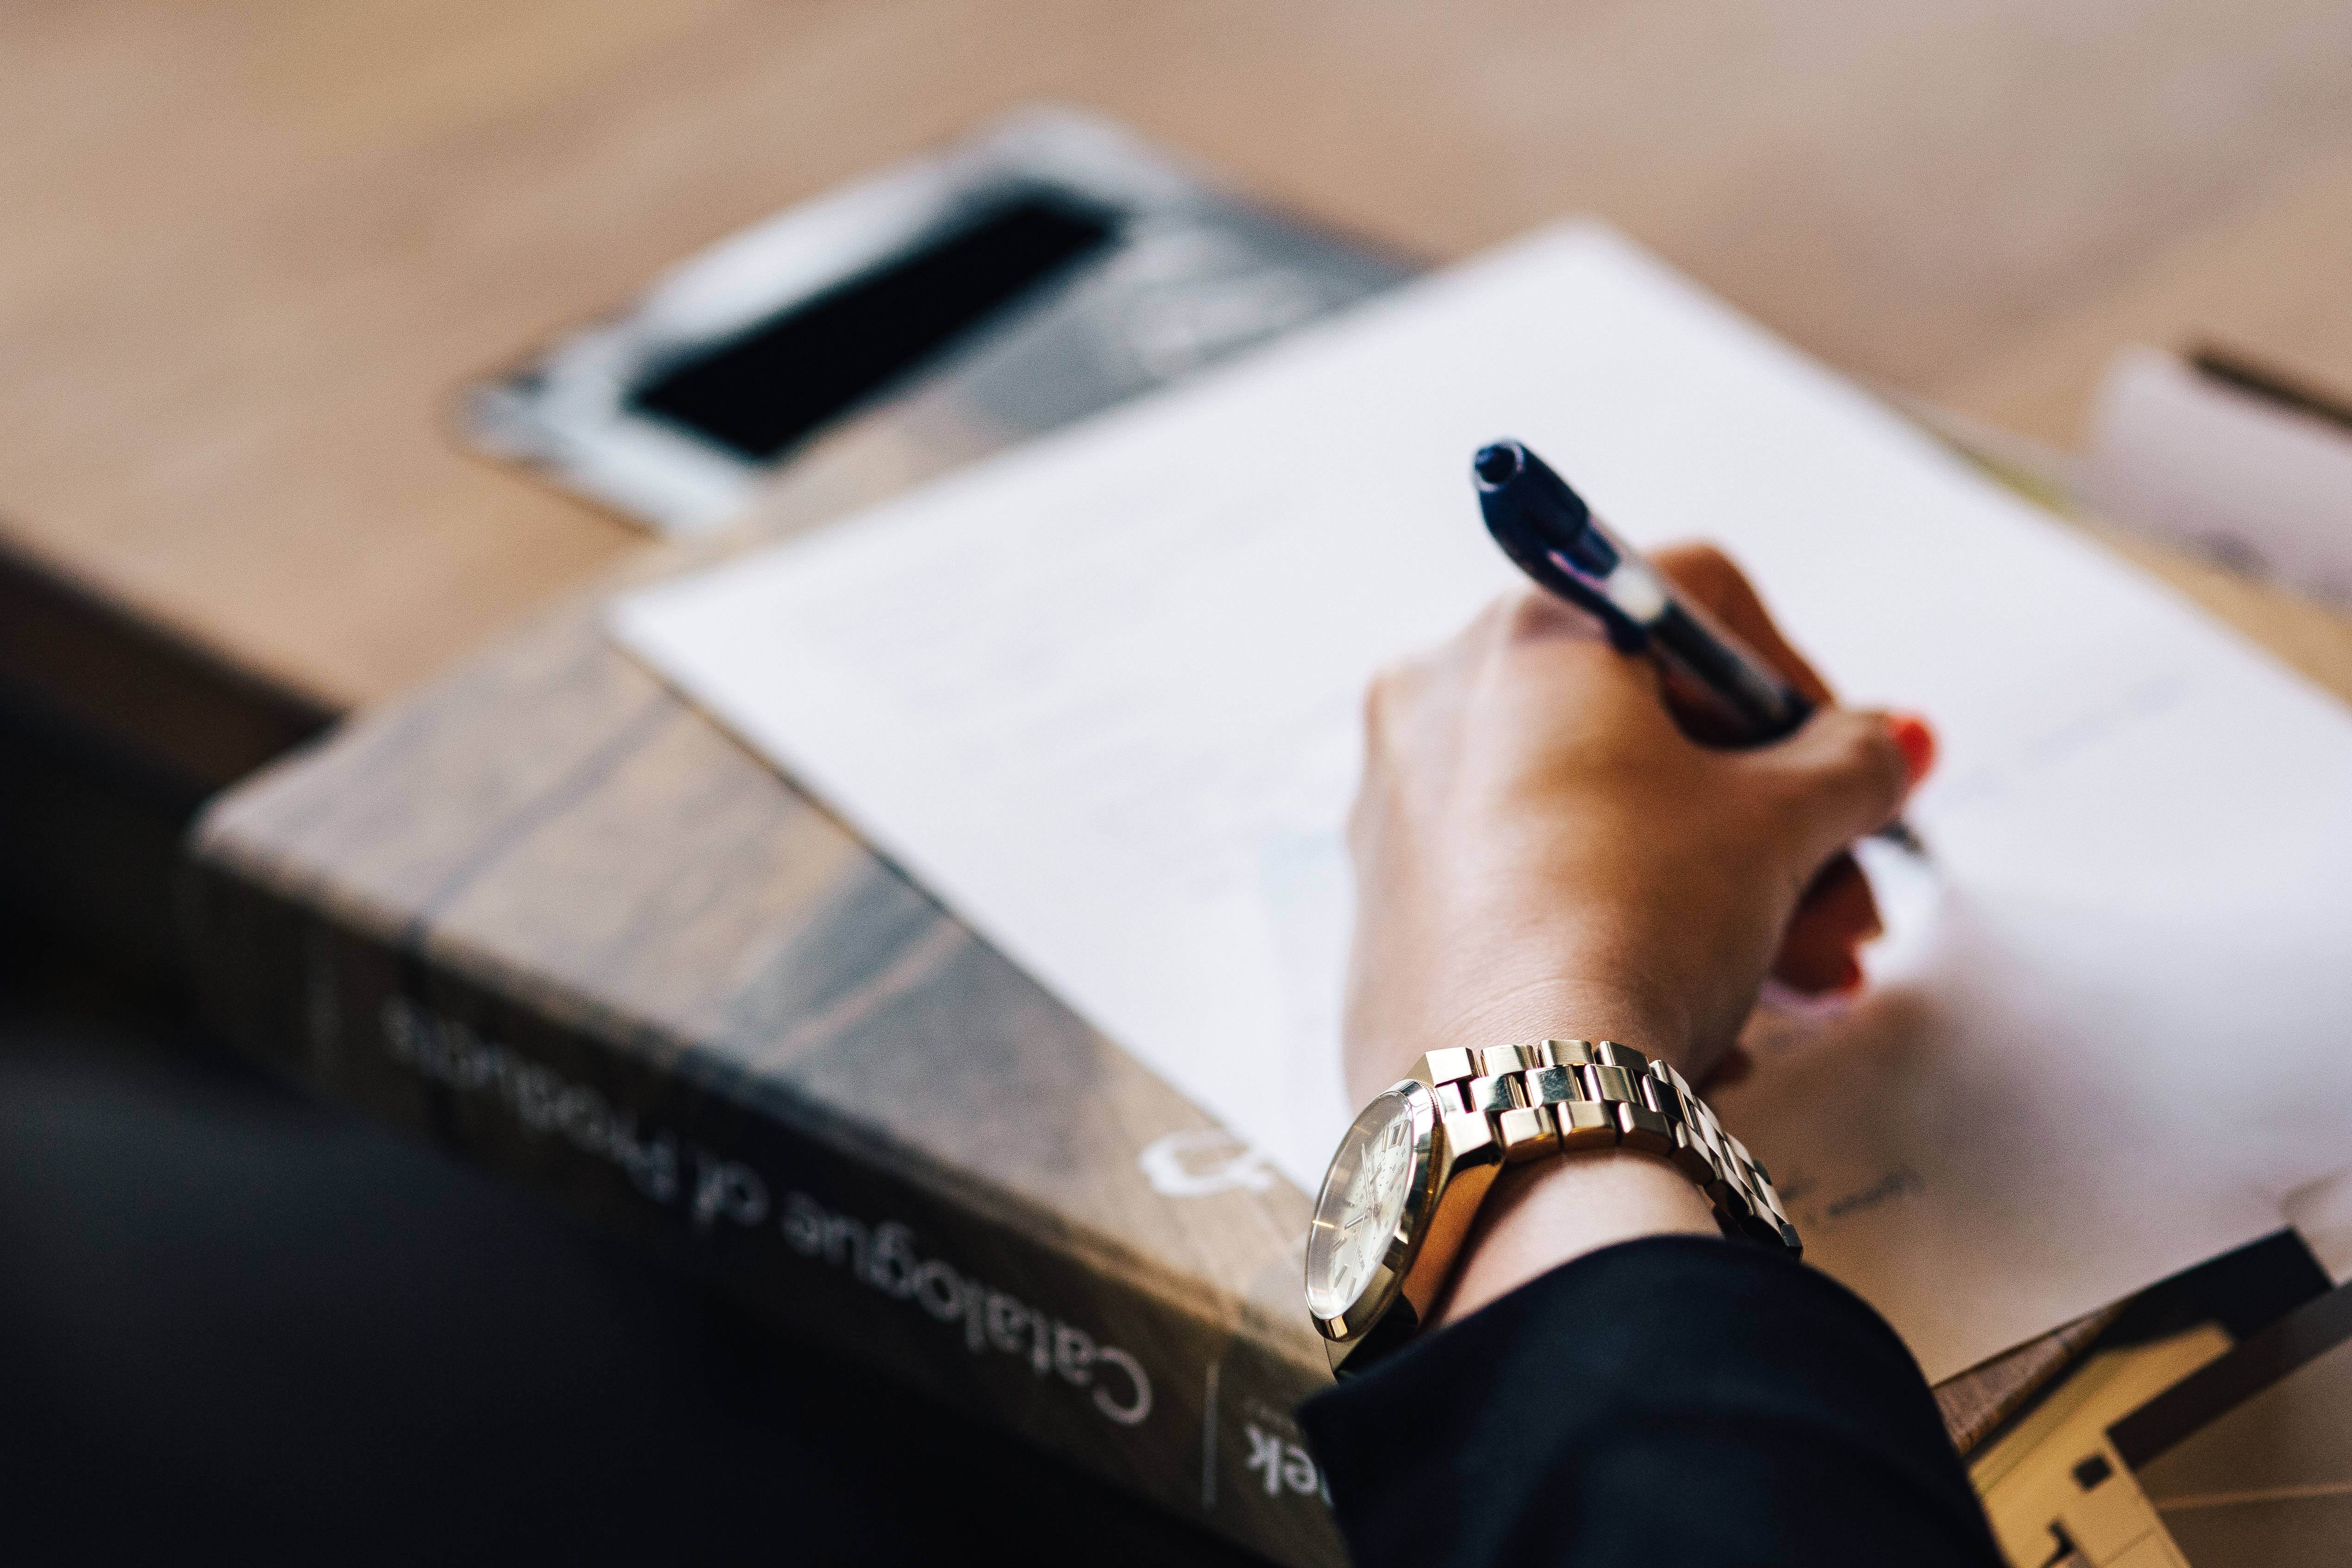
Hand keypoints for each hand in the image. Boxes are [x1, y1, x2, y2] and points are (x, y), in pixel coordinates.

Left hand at [1341, 542, 1933, 1104]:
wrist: (1509, 1097)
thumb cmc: (1637, 922)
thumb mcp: (1777, 828)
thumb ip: (1850, 766)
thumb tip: (1894, 741)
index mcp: (1521, 636)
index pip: (1692, 607)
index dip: (1796, 684)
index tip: (1850, 773)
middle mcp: (1436, 701)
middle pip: (1648, 731)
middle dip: (1775, 827)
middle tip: (1851, 911)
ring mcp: (1400, 809)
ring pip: (1601, 824)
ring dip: (1726, 895)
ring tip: (1809, 981)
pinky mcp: (1391, 913)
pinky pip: (1536, 893)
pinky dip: (1626, 936)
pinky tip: (1702, 1022)